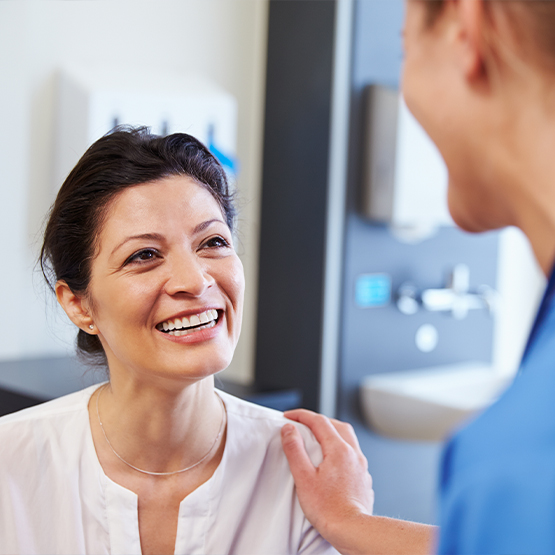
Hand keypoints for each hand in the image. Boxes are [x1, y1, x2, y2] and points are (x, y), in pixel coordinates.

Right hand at [281, 409, 374, 552]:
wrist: (352, 530)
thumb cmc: (328, 509)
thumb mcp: (304, 477)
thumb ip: (295, 450)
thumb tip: (289, 429)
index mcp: (339, 449)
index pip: (319, 421)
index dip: (302, 415)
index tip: (289, 416)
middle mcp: (353, 454)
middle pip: (337, 425)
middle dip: (319, 420)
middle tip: (303, 423)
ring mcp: (361, 466)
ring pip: (348, 438)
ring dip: (332, 432)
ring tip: (318, 438)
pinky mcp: (363, 478)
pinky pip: (353, 454)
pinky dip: (341, 448)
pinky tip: (333, 460)